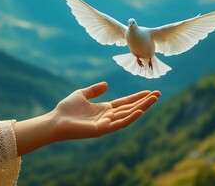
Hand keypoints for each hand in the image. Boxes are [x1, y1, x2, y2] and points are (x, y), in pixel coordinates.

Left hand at [14, 82, 160, 155]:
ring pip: (129, 114)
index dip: (137, 97)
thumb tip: (107, 84)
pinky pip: (119, 124)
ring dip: (142, 107)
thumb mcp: (82, 94)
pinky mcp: (102, 129)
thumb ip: (94, 90)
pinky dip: (130, 118)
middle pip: (130, 108)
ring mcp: (107, 123)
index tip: (149, 91)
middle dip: (144, 101)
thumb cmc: (66, 109)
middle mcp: (108, 117)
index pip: (125, 102)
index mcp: (104, 109)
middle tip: (158, 94)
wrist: (55, 121)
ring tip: (154, 99)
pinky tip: (140, 111)